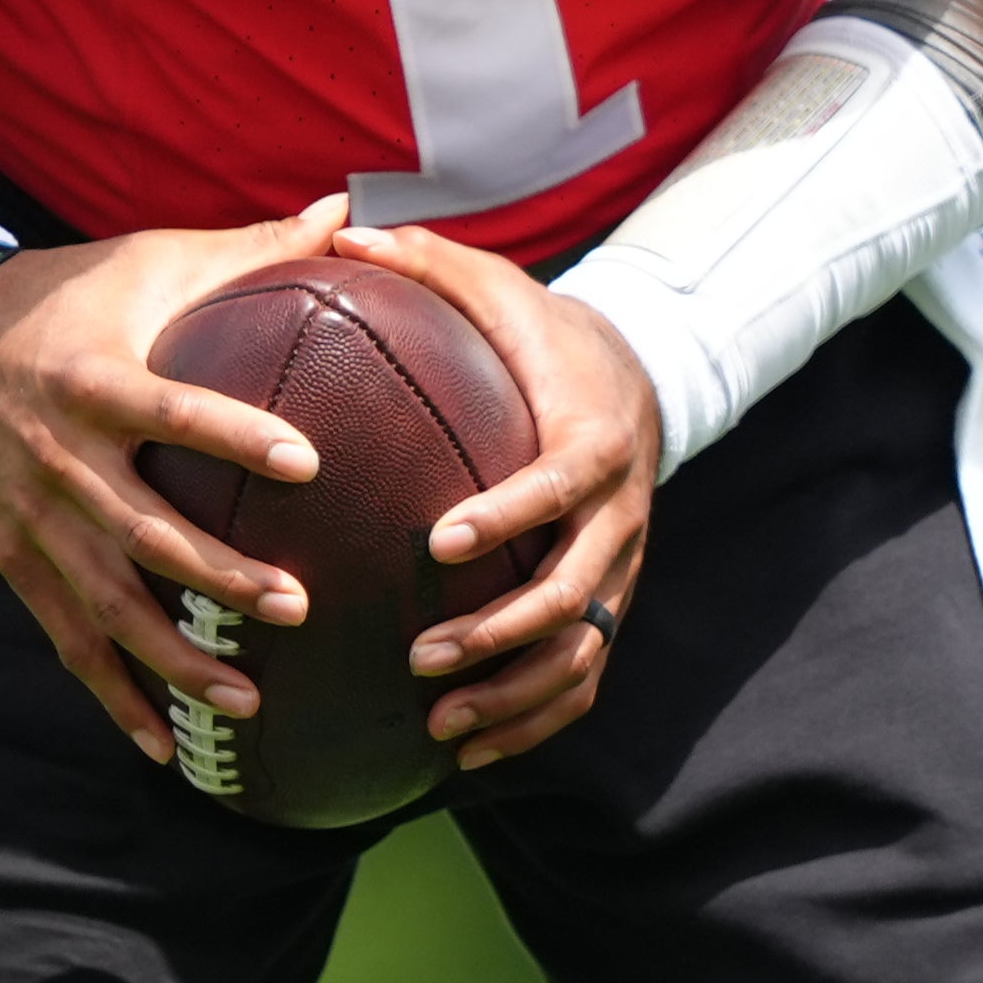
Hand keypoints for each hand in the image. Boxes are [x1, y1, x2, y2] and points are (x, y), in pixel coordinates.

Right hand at [0, 201, 340, 763]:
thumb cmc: (81, 295)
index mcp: (94, 380)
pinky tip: (166, 748)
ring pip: (106, 605)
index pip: (172, 412)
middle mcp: (58, 459)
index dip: (235, 437)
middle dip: (217, 578)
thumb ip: (254, 249)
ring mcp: (32, 522)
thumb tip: (354, 211)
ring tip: (249, 697)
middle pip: (141, 531)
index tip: (309, 462)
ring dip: (175, 658)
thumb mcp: (155, 260)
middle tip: (299, 606)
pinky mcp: (17, 562)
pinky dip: (115, 698)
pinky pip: (68, 643)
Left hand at [330, 221, 662, 770]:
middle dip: (500, 633)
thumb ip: (428, 264)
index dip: (508, 517)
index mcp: (591, 438)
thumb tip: (340, 229)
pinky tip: (469, 754)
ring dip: (513, 697)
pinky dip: (534, 723)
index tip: (439, 543)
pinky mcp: (614, 605)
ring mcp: (622, 569)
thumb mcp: (500, 289)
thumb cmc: (544, 335)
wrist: (642, 379)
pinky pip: (585, 681)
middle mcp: (618, 514)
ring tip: (437, 724)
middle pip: (574, 592)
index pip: (557, 486)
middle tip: (419, 658)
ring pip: (583, 653)